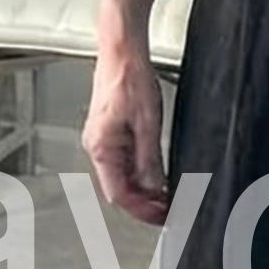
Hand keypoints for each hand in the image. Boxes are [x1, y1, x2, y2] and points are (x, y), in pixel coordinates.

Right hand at [83, 44, 169, 225]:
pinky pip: (126, 162)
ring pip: (123, 177)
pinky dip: (142, 173)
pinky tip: (158, 176)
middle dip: (145, 203)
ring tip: (168, 196)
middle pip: (120, 188)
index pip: (119, 194)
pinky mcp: (112, 132)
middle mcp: (98, 147)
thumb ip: (149, 159)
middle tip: (171, 210)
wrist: (121, 51)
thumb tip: (153, 187)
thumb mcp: (147, 123)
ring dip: (145, 190)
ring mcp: (104, 140)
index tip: (164, 217)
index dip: (143, 210)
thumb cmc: (128, 77)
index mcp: (100, 147)